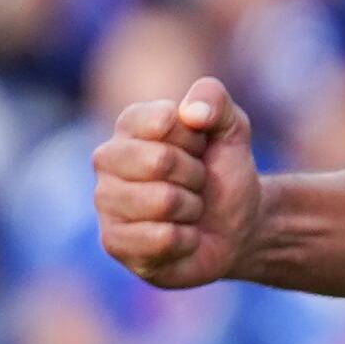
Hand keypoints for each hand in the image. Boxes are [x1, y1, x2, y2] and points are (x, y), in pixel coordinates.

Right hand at [93, 77, 265, 291]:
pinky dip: (188, 239)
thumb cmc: (224, 173)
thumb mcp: (232, 129)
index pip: (164, 120)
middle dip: (196, 175)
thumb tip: (191, 112)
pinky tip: (183, 237)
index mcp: (130, 126)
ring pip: (162, 200)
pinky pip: (160, 238)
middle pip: (160, 161)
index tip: (199, 148)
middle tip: (197, 183)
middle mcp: (107, 160)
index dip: (195, 138)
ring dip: (193, 208)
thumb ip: (215, 100)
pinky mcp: (115, 243)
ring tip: (189, 209)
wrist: (238, 227)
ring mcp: (106, 202)